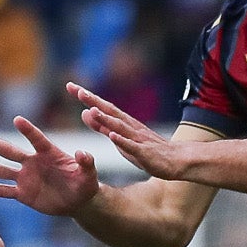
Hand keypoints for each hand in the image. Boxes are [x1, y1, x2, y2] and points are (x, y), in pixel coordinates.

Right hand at [0, 115, 100, 215]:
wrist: (77, 201)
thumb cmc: (85, 183)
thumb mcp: (90, 174)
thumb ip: (87, 163)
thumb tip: (84, 153)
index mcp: (49, 153)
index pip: (37, 139)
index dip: (28, 131)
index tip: (17, 119)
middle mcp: (32, 162)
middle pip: (9, 151)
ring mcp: (25, 178)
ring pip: (0, 170)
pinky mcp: (23, 194)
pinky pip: (3, 191)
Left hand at [68, 83, 187, 180]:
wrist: (177, 160)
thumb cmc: (146, 149)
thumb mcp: (118, 137)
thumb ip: (102, 126)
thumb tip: (85, 112)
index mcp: (122, 123)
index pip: (102, 106)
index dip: (86, 97)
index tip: (70, 86)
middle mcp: (129, 126)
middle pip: (109, 111)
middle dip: (93, 100)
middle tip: (77, 90)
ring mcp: (137, 138)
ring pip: (120, 126)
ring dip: (106, 118)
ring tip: (92, 110)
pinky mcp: (145, 153)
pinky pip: (132, 146)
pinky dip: (122, 140)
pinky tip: (112, 135)